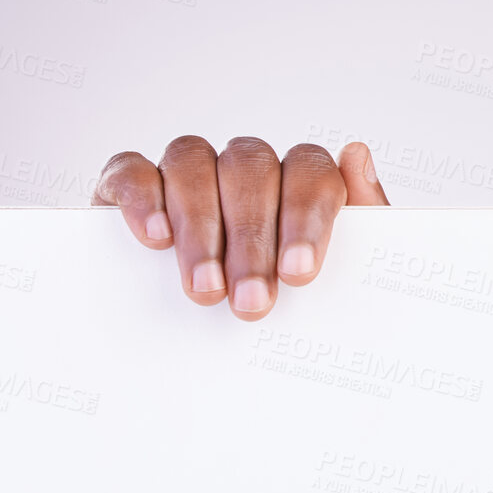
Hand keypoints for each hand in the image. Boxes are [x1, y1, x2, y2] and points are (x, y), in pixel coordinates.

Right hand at [92, 137, 389, 319]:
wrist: (223, 338)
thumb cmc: (289, 294)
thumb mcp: (339, 269)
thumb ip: (362, 214)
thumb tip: (357, 153)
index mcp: (298, 178)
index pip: (309, 170)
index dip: (305, 218)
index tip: (298, 274)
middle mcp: (245, 166)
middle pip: (251, 170)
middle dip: (252, 240)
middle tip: (251, 302)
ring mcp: (188, 170)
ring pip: (193, 163)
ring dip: (202, 229)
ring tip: (207, 288)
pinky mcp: (130, 184)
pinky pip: (132, 170)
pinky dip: (143, 199)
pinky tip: (157, 238)